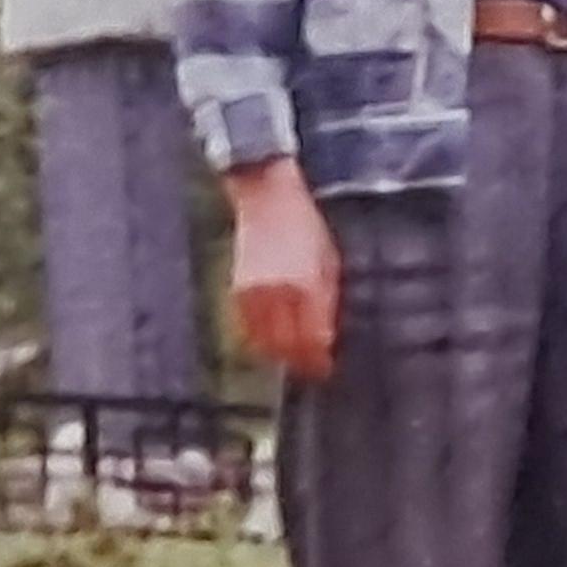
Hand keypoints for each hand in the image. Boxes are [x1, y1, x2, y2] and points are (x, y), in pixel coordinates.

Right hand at [226, 159, 341, 384]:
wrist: (265, 197)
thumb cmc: (305, 226)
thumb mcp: (329, 259)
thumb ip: (327, 299)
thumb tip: (327, 338)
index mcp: (307, 284)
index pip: (312, 338)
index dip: (319, 360)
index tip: (326, 368)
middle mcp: (278, 292)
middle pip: (287, 345)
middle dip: (300, 362)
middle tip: (312, 369)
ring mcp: (253, 292)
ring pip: (264, 341)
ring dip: (279, 355)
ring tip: (293, 359)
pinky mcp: (237, 289)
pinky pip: (247, 327)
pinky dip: (259, 339)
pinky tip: (271, 342)